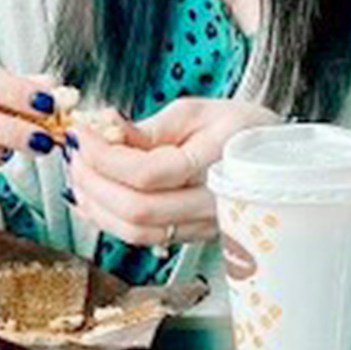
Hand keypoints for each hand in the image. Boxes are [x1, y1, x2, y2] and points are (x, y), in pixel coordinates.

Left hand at [64, 96, 279, 248]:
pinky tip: (91, 198)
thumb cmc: (240, 127)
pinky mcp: (191, 235)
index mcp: (219, 164)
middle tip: (74, 155)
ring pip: (136, 234)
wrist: (276, 157)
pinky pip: (142, 238)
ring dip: (95, 207)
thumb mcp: (198, 111)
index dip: (104, 156)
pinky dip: (108, 220)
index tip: (82, 134)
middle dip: (93, 182)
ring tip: (78, 176)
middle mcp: (212, 204)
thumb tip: (105, 127)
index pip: (149, 174)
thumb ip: (150, 126)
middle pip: (137, 211)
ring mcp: (203, 226)